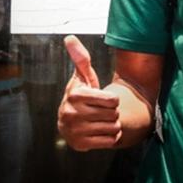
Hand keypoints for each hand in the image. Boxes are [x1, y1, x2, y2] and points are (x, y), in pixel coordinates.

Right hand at [57, 35, 121, 150]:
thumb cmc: (81, 96)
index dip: (112, 99)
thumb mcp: (82, 77)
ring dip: (112, 125)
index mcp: (75, 95)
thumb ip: (80, 58)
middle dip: (112, 113)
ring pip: (113, 127)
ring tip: (102, 121)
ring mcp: (75, 130)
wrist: (71, 122)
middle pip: (113, 114)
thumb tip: (69, 37)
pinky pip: (110, 141)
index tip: (104, 99)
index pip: (112, 99)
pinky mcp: (80, 145)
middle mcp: (72, 113)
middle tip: (102, 111)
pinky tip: (101, 131)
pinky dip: (110, 137)